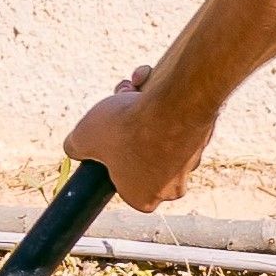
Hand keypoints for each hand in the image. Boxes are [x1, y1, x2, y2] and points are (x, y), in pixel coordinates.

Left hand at [64, 63, 214, 210]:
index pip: (120, 181)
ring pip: (155, 129)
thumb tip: (73, 148)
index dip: (108, 156)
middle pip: (136, 150)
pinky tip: (150, 78)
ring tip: (131, 84)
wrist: (178, 104)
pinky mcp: (203, 135)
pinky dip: (162, 98)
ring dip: (139, 104)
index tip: (104, 137)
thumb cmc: (128, 127)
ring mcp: (190, 161)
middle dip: (122, 122)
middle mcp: (171, 186)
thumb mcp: (84, 137)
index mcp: (143, 198)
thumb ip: (75, 146)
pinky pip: (175, 116)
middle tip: (115, 101)